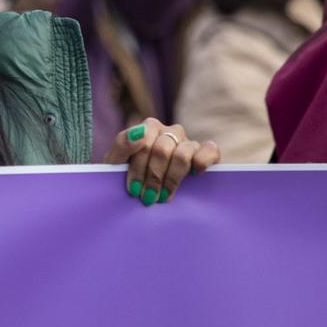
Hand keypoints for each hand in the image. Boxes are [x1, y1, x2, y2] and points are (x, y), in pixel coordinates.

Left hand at [101, 119, 220, 205]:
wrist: (143, 192)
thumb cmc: (127, 175)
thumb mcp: (116, 162)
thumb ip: (122, 144)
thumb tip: (139, 132)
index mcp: (149, 128)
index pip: (145, 142)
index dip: (138, 168)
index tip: (134, 189)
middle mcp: (171, 132)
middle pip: (162, 151)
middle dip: (153, 177)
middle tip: (148, 197)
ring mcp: (189, 142)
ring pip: (183, 154)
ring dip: (171, 179)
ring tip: (164, 196)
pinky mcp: (206, 153)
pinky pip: (210, 150)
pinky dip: (203, 161)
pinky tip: (194, 175)